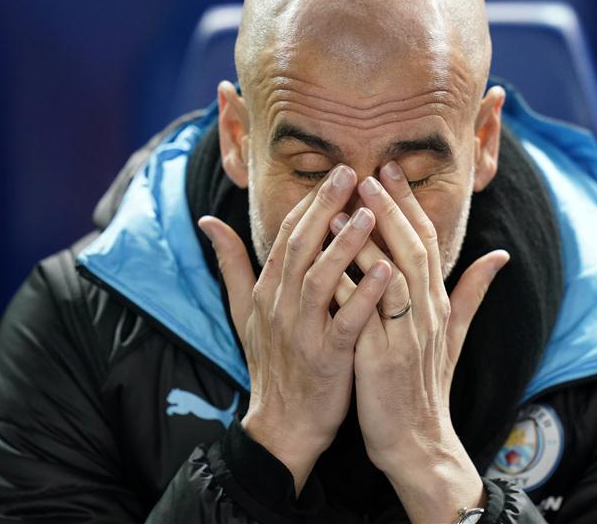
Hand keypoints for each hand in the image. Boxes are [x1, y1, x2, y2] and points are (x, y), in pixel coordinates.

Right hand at [199, 165, 391, 493]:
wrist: (282, 425)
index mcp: (267, 290)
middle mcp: (280, 306)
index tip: (335, 171)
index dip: (310, 202)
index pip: (287, 235)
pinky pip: (346, 323)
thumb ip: (231, 264)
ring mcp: (301, 333)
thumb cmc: (272, 362)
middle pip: (300, 247)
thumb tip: (208, 220)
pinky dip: (365, 297)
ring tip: (369, 213)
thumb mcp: (245, 311)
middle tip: (350, 172)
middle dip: (324, 207)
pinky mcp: (326, 359)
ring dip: (344, 245)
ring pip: (320, 280)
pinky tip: (388, 273)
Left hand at [331, 161, 508, 521]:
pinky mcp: (381, 359)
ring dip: (371, 238)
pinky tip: (328, 260)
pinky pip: (364, 314)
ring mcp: (406, 336)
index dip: (410, 205)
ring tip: (347, 204)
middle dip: (392, 208)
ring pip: (393, 275)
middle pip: (413, 250)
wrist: (418, 442)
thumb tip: (500, 256)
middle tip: (368, 171)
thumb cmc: (429, 385)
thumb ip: (472, 293)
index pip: (428, 242)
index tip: (391, 170)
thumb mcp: (454, 336)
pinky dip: (349, 284)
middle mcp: (428, 314)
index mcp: (440, 305)